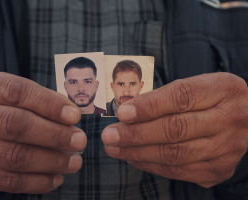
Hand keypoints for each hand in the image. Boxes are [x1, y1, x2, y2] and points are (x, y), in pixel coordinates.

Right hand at [0, 72, 86, 193]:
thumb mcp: (7, 94)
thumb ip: (38, 100)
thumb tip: (71, 115)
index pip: (17, 91)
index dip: (50, 104)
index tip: (75, 116)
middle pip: (15, 125)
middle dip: (54, 135)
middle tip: (79, 141)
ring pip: (12, 156)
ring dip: (50, 161)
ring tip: (73, 162)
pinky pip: (6, 181)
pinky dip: (36, 182)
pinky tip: (55, 178)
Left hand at [102, 72, 247, 187]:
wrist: (241, 118)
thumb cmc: (209, 99)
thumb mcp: (195, 86)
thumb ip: (163, 97)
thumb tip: (126, 112)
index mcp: (224, 89)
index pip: (181, 97)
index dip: (148, 106)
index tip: (122, 113)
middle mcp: (231, 119)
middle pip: (176, 129)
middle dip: (136, 134)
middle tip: (109, 135)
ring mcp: (228, 148)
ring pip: (175, 154)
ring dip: (138, 153)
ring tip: (114, 147)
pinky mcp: (221, 169)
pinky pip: (179, 171)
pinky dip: (151, 165)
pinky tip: (133, 158)